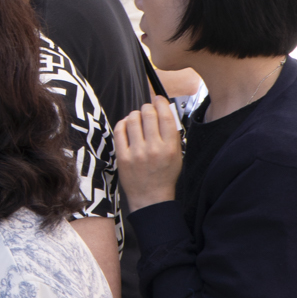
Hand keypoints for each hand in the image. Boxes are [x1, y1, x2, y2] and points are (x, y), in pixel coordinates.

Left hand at [113, 96, 183, 210]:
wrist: (150, 198)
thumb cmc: (164, 175)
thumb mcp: (177, 155)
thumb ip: (172, 133)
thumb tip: (164, 109)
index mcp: (170, 148)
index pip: (166, 116)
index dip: (161, 102)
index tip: (158, 99)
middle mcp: (153, 149)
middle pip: (148, 114)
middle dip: (147, 107)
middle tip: (147, 110)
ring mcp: (136, 153)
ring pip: (132, 119)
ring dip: (135, 115)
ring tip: (137, 119)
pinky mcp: (122, 157)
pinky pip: (119, 130)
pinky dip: (123, 123)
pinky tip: (127, 126)